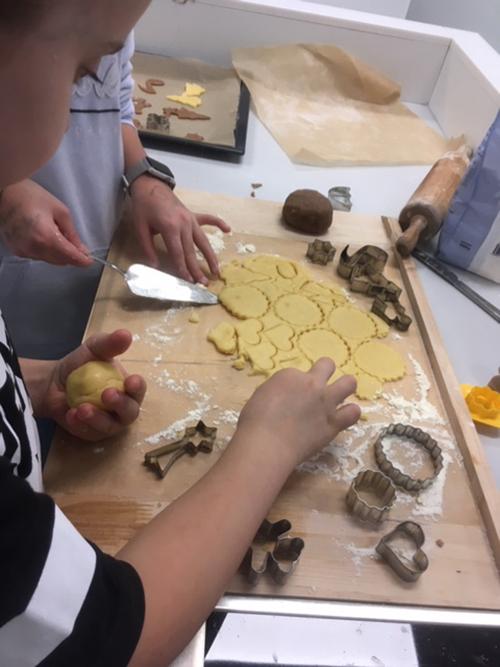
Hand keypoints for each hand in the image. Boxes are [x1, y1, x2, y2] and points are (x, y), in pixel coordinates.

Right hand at [0, 179, 90, 265]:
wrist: (4, 193)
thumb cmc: (32, 196)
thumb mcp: (60, 211)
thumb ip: (72, 233)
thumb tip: (82, 250)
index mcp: (46, 237)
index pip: (69, 256)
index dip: (81, 260)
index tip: (90, 261)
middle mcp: (34, 248)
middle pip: (60, 261)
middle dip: (71, 256)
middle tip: (77, 245)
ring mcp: (23, 251)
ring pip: (49, 260)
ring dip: (58, 254)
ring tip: (57, 236)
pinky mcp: (16, 251)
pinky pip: (37, 257)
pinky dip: (46, 251)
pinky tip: (44, 238)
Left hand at [39, 329, 146, 440]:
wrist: (53, 383)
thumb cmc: (80, 365)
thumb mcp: (94, 349)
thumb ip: (110, 344)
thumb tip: (126, 334)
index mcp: (127, 388)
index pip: (138, 390)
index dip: (137, 387)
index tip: (132, 381)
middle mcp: (122, 408)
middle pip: (130, 412)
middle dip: (121, 405)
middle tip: (106, 395)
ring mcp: (107, 423)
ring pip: (110, 426)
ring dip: (98, 418)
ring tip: (82, 408)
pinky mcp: (91, 433)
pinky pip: (89, 433)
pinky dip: (80, 425)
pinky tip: (71, 414)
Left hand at [130, 175, 230, 284]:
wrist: (149, 184)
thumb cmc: (143, 206)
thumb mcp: (140, 227)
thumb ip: (147, 247)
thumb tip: (154, 266)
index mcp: (170, 227)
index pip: (178, 253)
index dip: (183, 269)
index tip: (188, 281)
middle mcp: (184, 224)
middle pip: (192, 251)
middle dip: (197, 268)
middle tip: (204, 283)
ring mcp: (190, 219)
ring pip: (203, 240)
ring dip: (210, 256)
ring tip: (217, 269)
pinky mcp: (193, 215)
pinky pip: (209, 219)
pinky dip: (219, 223)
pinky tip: (228, 230)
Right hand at [235, 359, 359, 468]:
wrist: (267, 444)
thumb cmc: (254, 422)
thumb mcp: (261, 396)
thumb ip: (277, 392)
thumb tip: (284, 398)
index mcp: (289, 375)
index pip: (298, 373)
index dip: (295, 385)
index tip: (290, 397)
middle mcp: (311, 384)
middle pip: (327, 365)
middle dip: (324, 372)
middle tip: (318, 387)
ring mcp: (326, 402)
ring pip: (349, 383)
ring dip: (345, 388)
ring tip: (338, 399)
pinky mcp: (334, 423)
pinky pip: (353, 412)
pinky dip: (350, 413)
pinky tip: (342, 418)